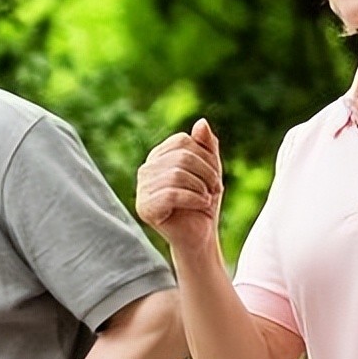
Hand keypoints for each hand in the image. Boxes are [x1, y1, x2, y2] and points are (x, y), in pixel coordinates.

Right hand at [136, 118, 222, 250]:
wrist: (200, 236)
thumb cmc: (203, 202)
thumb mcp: (210, 169)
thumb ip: (206, 146)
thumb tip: (201, 122)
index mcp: (158, 157)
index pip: (183, 141)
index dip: (205, 156)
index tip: (216, 176)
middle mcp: (146, 170)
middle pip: (182, 157)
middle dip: (207, 172)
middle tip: (215, 189)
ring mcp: (142, 189)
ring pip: (177, 174)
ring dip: (202, 187)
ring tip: (207, 198)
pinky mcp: (144, 208)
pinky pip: (172, 194)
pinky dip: (195, 199)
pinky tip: (202, 205)